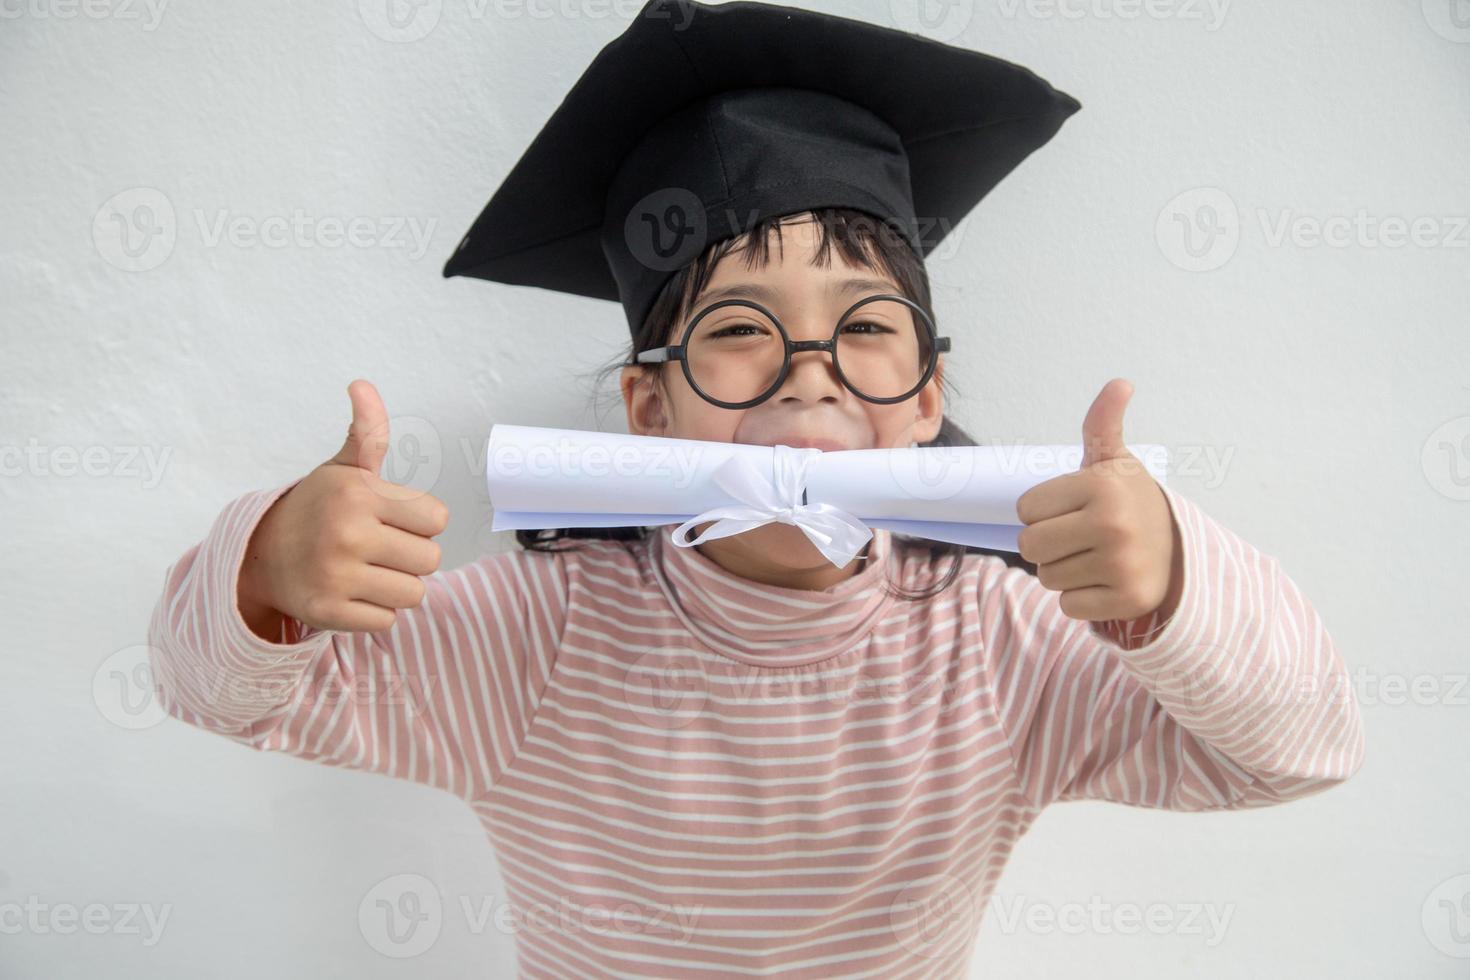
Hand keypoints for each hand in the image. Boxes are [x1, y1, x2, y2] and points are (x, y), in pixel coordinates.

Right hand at [239, 379, 450, 633]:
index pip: (437, 519)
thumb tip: (361, 384)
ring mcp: (335, 576)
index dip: (420, 521)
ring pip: (414, 594)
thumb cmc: (318, 509)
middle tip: (378, 548)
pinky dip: (374, 612)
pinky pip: (387, 621)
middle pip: (431, 560)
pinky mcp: (328, 613)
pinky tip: (350, 593)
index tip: (390, 519)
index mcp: (358, 494)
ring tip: (366, 571)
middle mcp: (346, 533)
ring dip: (396, 586)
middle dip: (411, 556)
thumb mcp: (342, 469)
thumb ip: (367, 432)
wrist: (259, 556)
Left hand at [1014, 378, 1180, 622]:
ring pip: (1046, 578)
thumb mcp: (1115, 462)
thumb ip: (1103, 423)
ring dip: (1062, 571)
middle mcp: (1113, 524)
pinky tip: (1105, 581)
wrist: (1179, 551)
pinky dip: (1081, 598)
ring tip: (1093, 557)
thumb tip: (1120, 384)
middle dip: (1046, 543)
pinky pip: (1068, 605)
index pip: (1025, 509)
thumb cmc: (1129, 502)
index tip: (1073, 508)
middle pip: (1029, 546)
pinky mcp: (1127, 601)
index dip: (1043, 511)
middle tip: (1077, 536)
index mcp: (1102, 486)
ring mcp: (1121, 565)